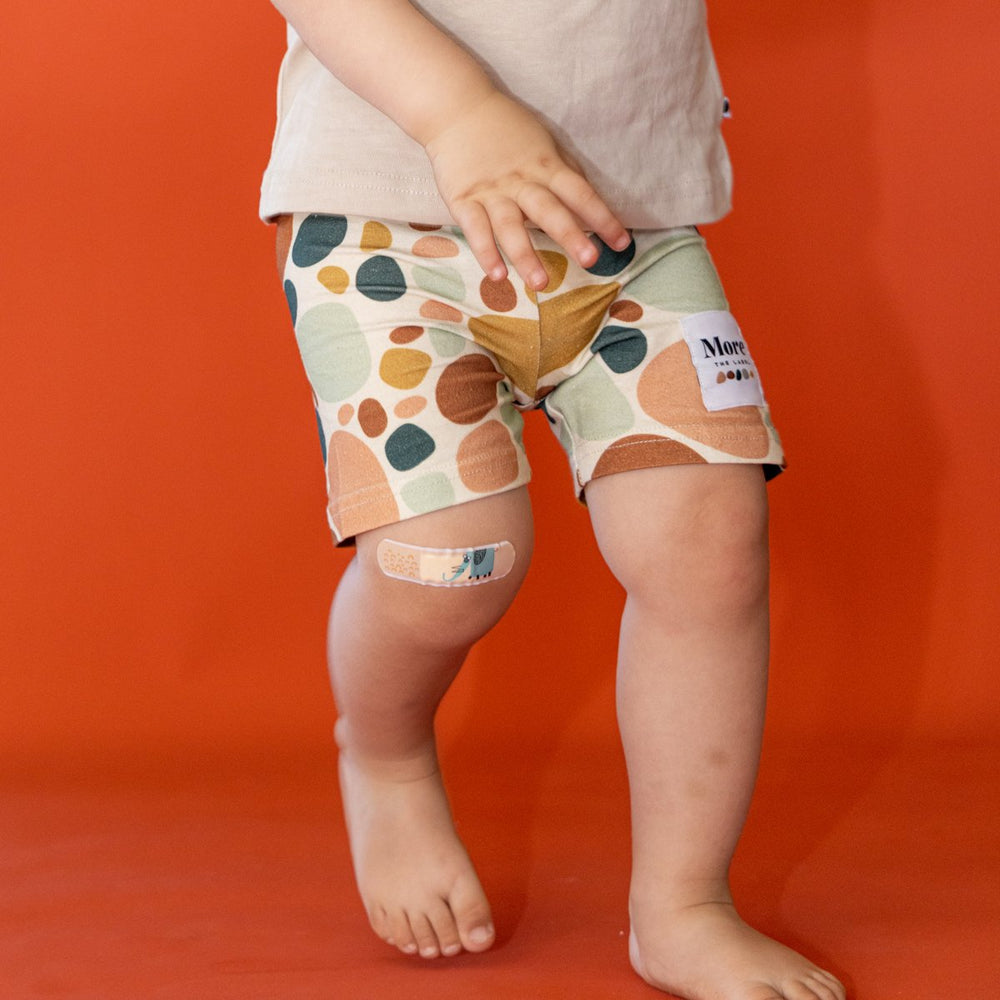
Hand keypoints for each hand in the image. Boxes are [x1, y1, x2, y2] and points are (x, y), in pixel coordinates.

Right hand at [423, 89, 629, 289]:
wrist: (456, 107)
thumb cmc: (505, 127)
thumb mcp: (542, 142)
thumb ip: (563, 171)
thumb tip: (589, 200)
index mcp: (545, 165)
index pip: (580, 193)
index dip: (603, 217)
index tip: (622, 242)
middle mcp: (521, 181)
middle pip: (549, 211)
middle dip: (571, 236)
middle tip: (590, 260)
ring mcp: (491, 192)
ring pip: (510, 227)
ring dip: (526, 256)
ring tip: (541, 283)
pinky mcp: (463, 200)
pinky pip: (476, 230)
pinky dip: (486, 253)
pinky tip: (497, 275)